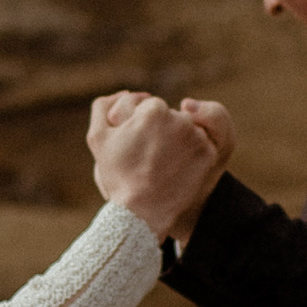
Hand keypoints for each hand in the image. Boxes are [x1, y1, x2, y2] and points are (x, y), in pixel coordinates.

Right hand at [87, 91, 234, 243]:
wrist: (142, 214)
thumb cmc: (117, 175)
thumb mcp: (97, 138)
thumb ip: (104, 106)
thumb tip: (126, 92)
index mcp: (153, 111)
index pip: (148, 107)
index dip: (139, 126)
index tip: (135, 146)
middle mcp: (180, 119)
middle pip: (169, 116)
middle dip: (159, 131)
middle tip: (148, 157)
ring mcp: (197, 138)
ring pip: (185, 128)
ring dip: (176, 139)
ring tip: (162, 164)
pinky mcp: (209, 154)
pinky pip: (200, 144)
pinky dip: (191, 153)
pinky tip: (177, 168)